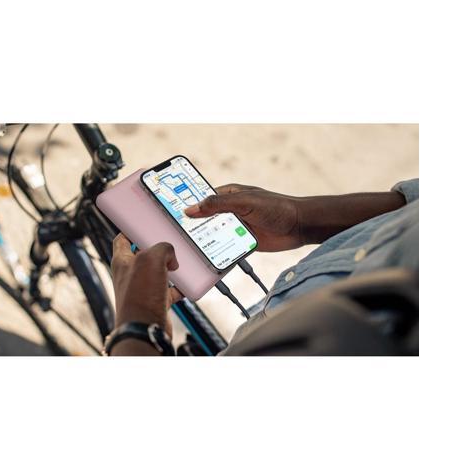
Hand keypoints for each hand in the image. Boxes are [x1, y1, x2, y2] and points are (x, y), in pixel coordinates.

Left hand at [111, 234, 181, 337]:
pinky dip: (179, 287)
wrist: (145, 327)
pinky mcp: (155, 302)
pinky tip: (187, 284)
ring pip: (158, 272)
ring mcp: (143, 289)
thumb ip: (162, 249)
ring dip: (170, 268)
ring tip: (180, 263)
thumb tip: (171, 255)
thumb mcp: (152, 259)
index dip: (131, 229)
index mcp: (122, 261)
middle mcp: (130, 275)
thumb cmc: (139, 296)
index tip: (141, 224)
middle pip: (144, 255)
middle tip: (169, 245)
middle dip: (158, 249)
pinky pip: (169, 290)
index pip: (122, 239)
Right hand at [184, 184, 302, 251]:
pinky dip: (216, 253)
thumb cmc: (277, 207)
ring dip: (203, 242)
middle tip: (173, 234)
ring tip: (186, 249)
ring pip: (212, 235)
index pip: (200, 198)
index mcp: (227, 195)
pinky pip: (224, 248)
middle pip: (203, 219)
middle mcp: (229, 211)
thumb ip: (218, 205)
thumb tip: (192, 208)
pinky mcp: (241, 242)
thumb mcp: (245, 202)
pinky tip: (206, 259)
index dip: (185, 203)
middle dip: (190, 227)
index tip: (167, 210)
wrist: (300, 227)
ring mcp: (235, 227)